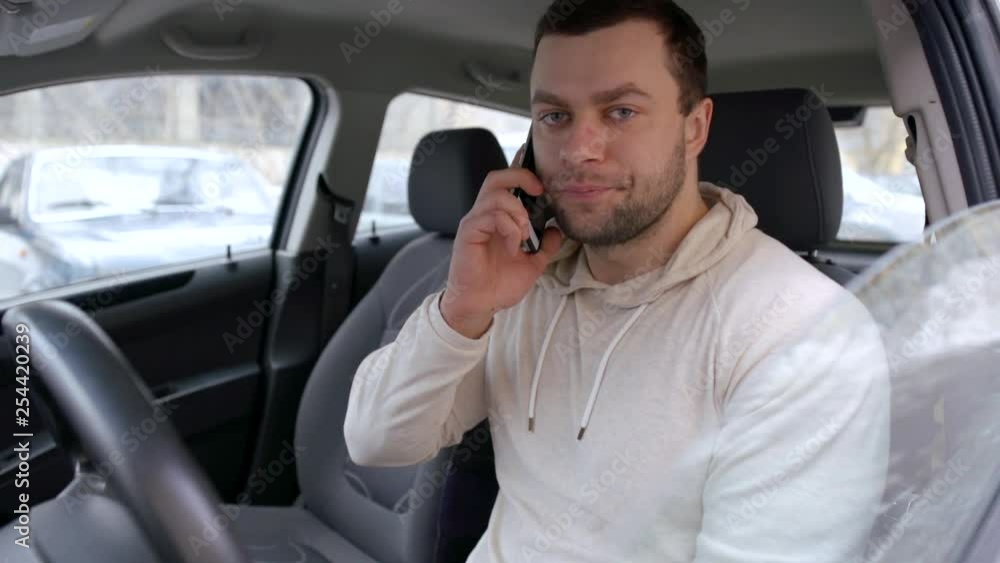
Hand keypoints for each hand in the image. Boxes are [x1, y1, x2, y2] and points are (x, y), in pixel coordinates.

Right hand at [440, 144, 561, 338]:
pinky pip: (490, 217)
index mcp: (498, 217)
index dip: (524, 174)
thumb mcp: (533, 264)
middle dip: (520, 177)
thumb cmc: (500, 284)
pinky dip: (508, 229)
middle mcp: (484, 215)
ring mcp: (475, 222)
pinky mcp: (469, 233)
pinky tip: (513, 247)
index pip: (506, 183)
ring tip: (524, 235)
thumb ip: (546, 246)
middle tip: (539, 192)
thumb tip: (557, 229)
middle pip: (497, 177)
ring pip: (496, 196)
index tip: (544, 185)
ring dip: (517, 212)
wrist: (481, 305)